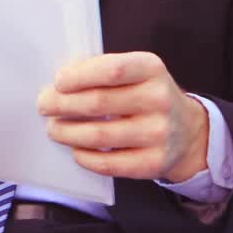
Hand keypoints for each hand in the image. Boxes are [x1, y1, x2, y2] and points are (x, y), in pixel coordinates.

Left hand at [37, 51, 209, 182]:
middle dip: (62, 105)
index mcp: (151, 69)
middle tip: (44, 105)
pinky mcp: (153, 163)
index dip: (79, 76)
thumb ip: (103, 71)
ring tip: (54, 128)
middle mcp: (159, 100)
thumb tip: (61, 82)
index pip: (111, 70)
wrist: (188, 132)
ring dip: (67, 132)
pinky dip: (85, 157)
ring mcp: (158, 134)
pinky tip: (76, 150)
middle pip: (99, 103)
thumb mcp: (136, 72)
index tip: (58, 82)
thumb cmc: (147, 95)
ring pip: (99, 135)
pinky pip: (109, 163)